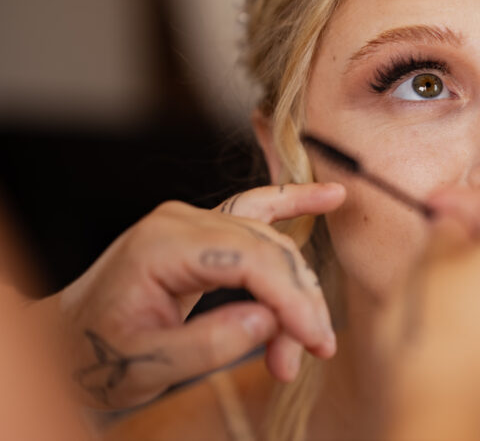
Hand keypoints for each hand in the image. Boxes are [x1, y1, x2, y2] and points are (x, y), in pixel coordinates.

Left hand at [31, 183, 344, 409]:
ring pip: (271, 243)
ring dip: (296, 291)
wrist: (62, 341)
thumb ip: (207, 344)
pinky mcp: (204, 229)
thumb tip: (269, 319)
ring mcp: (193, 219)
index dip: (292, 300)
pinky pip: (258, 209)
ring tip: (301, 344)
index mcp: (162, 246)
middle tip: (307, 356)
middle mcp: (182, 221)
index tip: (317, 342)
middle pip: (268, 251)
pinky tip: (332, 197)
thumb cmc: (91, 356)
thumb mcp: (143, 367)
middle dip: (298, 305)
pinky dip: (295, 204)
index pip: (251, 261)